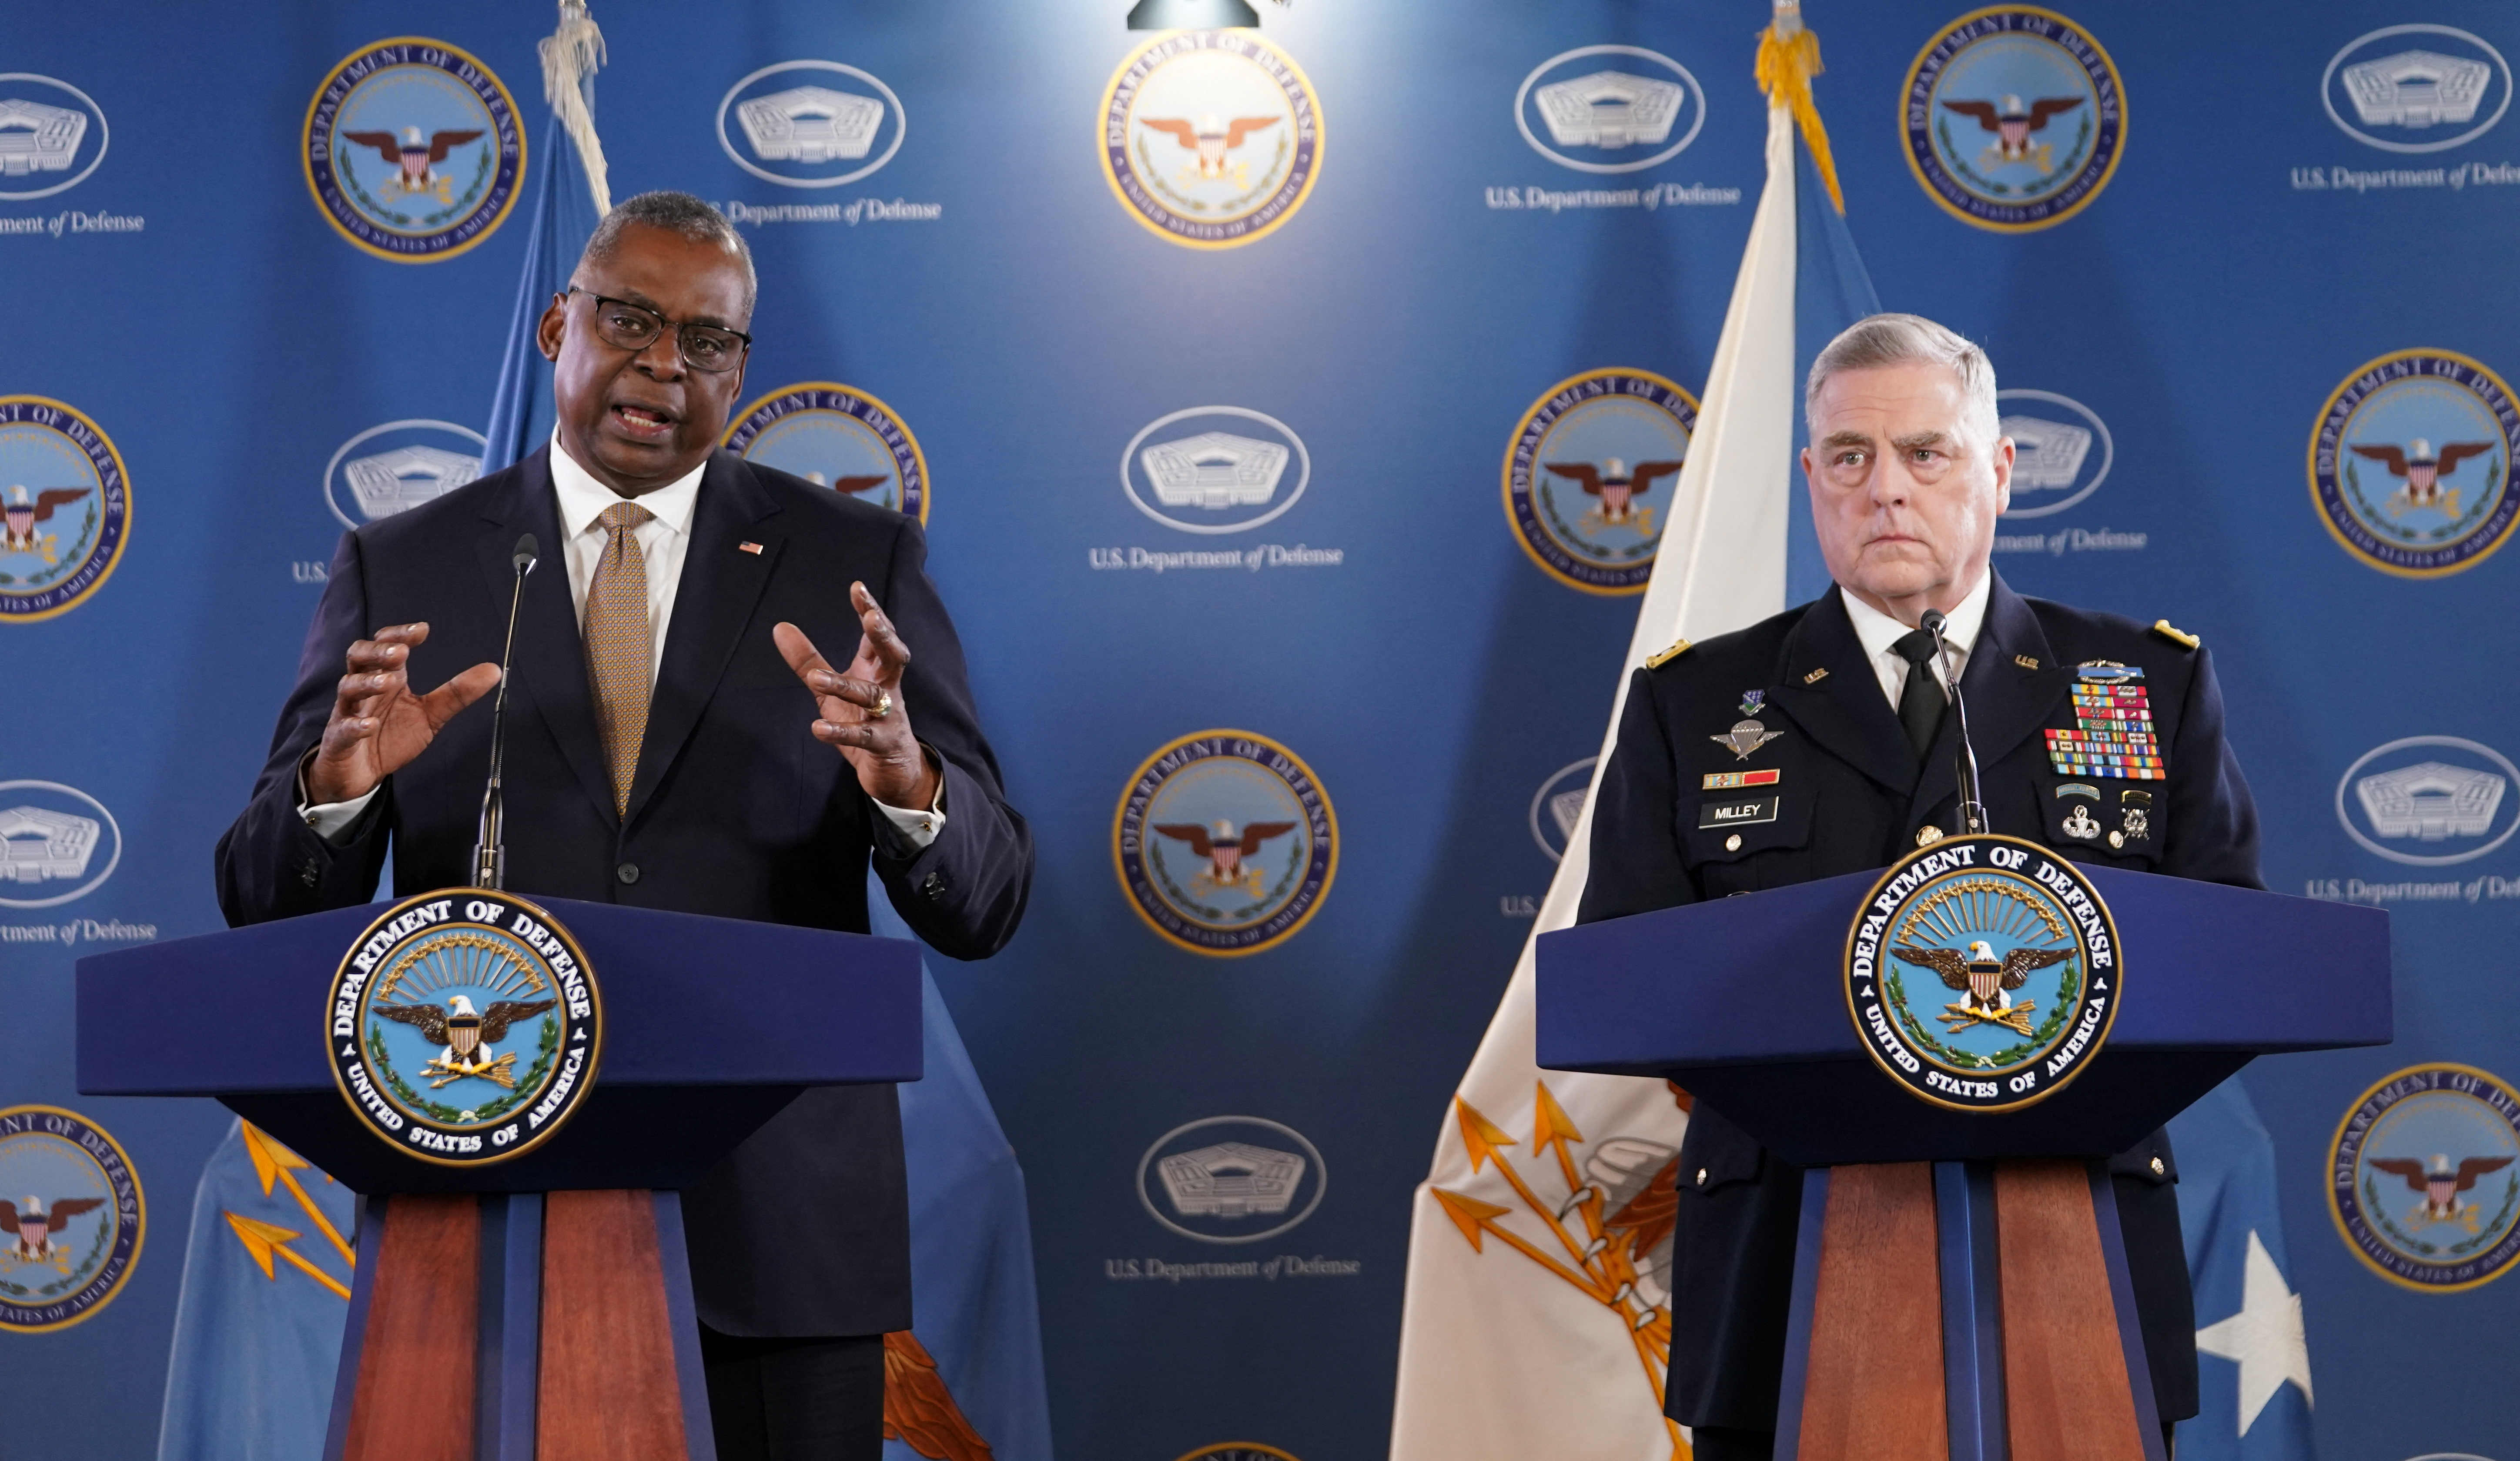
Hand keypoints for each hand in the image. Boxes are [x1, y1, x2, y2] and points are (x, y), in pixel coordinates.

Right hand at [305, 623, 501, 804]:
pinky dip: (355, 725)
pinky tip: (369, 724)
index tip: (422, 630)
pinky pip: (343, 728)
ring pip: (348, 687)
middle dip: (378, 651)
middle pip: (359, 657)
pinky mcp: (339, 738)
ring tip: (388, 682)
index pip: (386, 645)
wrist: (362, 773)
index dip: (400, 634)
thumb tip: (493, 670)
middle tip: (401, 652)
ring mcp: (348, 712)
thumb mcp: (430, 714)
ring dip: (367, 682)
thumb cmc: (390, 737)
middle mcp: (364, 689)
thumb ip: (457, 693)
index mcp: (387, 678)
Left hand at [775, 584, 938, 811]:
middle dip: (885, 636)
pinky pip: (864, 736)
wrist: (895, 771)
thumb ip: (809, 660)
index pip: (877, 636)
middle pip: (894, 656)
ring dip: (844, 686)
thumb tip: (780, 627)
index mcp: (877, 671)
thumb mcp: (831, 690)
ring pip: (872, 696)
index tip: (857, 587)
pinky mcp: (884, 745)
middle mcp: (888, 689)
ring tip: (816, 679)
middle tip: (871, 618)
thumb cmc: (863, 722)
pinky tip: (818, 729)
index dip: (870, 611)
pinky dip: (841, 732)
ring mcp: (889, 717)